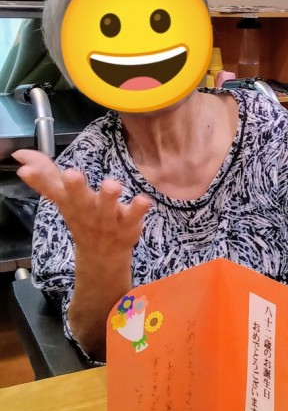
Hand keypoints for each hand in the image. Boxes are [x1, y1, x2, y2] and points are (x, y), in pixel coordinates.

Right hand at [12, 149, 151, 255]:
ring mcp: (107, 220)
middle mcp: (86, 210)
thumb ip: (46, 176)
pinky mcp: (128, 225)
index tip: (25, 170)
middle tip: (71, 174)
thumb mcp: (63, 198)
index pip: (54, 190)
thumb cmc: (82, 218)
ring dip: (108, 197)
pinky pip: (134, 217)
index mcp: (70, 202)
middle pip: (79, 199)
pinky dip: (138, 209)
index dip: (39, 179)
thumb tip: (21, 154)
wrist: (101, 256)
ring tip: (111, 184)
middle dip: (74, 187)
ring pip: (107, 209)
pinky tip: (143, 199)